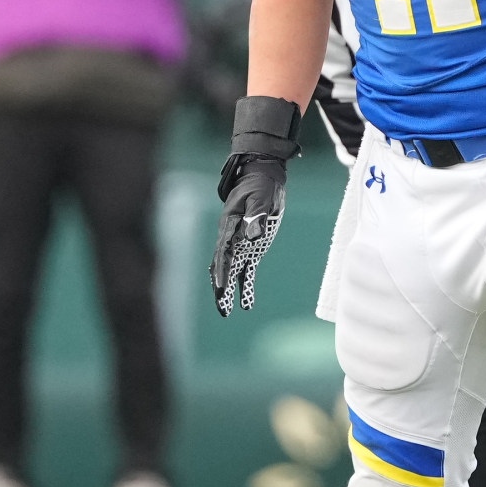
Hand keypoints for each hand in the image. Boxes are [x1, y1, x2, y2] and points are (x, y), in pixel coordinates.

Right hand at [209, 95, 302, 316]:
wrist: (264, 175)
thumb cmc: (261, 185)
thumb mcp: (262, 199)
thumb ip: (257, 216)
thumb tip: (253, 235)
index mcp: (231, 225)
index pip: (224, 253)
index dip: (222, 271)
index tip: (220, 288)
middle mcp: (232, 237)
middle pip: (223, 266)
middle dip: (221, 288)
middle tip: (222, 309)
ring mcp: (241, 242)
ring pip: (232, 270)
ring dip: (229, 290)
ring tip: (229, 311)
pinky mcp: (252, 245)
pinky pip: (246, 268)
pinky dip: (245, 284)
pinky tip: (247, 302)